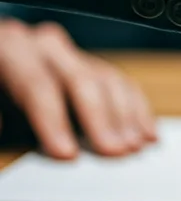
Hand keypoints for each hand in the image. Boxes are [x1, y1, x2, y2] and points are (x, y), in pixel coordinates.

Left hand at [0, 19, 156, 158]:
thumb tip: (1, 128)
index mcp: (8, 49)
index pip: (37, 84)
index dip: (54, 122)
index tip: (69, 155)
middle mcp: (41, 45)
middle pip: (80, 78)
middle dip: (100, 119)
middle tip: (115, 151)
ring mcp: (67, 54)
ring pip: (106, 78)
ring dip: (125, 116)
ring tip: (134, 147)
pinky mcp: (86, 65)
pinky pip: (120, 82)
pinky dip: (136, 109)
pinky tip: (145, 132)